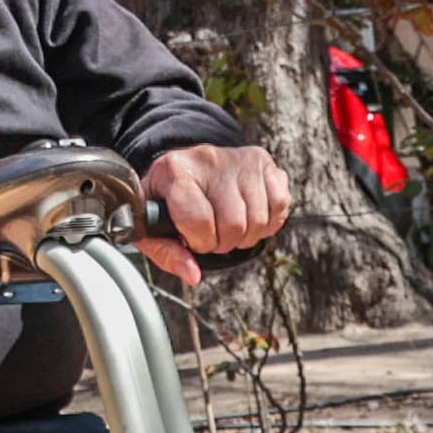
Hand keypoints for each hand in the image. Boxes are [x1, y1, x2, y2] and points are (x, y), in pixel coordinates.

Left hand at [138, 143, 291, 288]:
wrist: (184, 168)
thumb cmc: (166, 201)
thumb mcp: (151, 226)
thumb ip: (166, 253)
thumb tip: (193, 275)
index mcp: (174, 172)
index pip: (198, 220)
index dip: (199, 242)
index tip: (193, 240)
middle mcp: (208, 159)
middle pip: (233, 223)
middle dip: (224, 242)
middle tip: (213, 237)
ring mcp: (238, 158)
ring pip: (258, 218)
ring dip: (246, 235)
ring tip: (229, 227)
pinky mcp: (262, 160)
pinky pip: (280, 203)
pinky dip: (268, 221)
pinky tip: (249, 217)